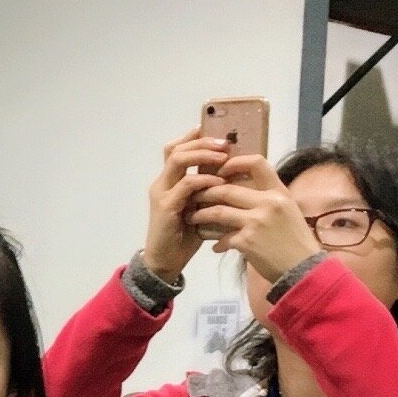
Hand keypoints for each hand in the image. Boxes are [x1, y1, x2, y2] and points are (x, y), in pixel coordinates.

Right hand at [143, 135, 231, 283]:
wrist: (166, 262)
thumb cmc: (185, 236)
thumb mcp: (199, 208)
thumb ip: (209, 190)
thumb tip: (235, 174)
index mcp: (169, 181)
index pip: (176, 149)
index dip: (194, 137)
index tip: (217, 134)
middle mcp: (162, 183)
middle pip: (177, 148)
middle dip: (202, 142)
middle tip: (225, 143)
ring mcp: (162, 193)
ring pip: (179, 160)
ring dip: (203, 155)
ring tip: (223, 156)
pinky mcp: (166, 206)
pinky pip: (186, 184)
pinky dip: (204, 180)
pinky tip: (219, 182)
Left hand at [188, 154, 319, 285]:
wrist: (303, 270)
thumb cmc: (296, 241)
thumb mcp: (288, 211)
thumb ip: (268, 199)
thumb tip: (243, 192)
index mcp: (279, 192)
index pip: (257, 163)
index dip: (235, 163)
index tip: (220, 171)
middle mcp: (268, 203)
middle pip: (227, 189)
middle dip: (205, 192)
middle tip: (193, 196)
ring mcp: (256, 222)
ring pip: (218, 212)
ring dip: (201, 215)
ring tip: (193, 218)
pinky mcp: (246, 242)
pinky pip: (222, 237)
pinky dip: (215, 241)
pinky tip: (214, 246)